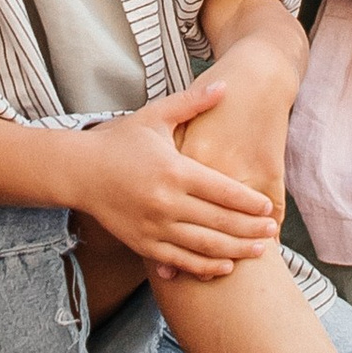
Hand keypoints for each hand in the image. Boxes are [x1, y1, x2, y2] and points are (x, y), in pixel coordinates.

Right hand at [73, 79, 283, 278]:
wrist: (78, 172)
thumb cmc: (120, 142)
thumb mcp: (155, 116)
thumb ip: (191, 102)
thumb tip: (224, 85)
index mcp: (174, 170)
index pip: (222, 190)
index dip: (249, 202)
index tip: (268, 208)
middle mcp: (166, 202)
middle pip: (219, 222)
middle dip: (250, 229)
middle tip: (272, 231)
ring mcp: (154, 226)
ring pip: (203, 246)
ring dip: (235, 251)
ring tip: (259, 251)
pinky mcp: (143, 243)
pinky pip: (180, 261)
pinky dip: (205, 267)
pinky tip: (225, 267)